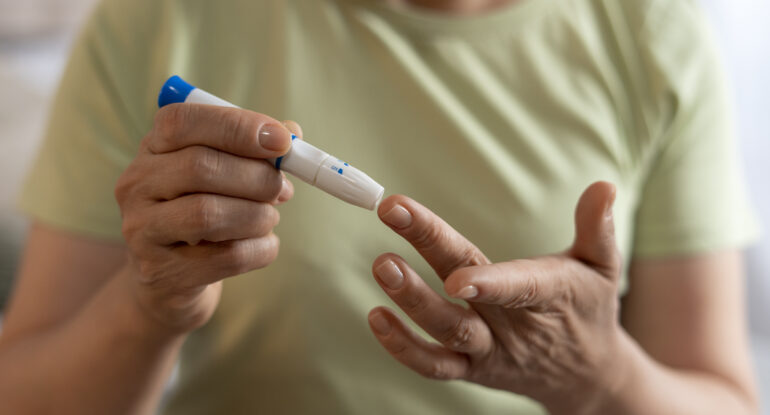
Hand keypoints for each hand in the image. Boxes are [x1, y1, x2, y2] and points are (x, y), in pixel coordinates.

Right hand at [115, 104, 300, 332]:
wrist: (171, 278)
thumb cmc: (206, 210)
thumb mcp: (224, 172)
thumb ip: (256, 148)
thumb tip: (292, 130)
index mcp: (153, 148)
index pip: (182, 122)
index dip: (237, 127)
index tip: (283, 141)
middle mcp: (136, 185)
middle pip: (200, 167)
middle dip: (258, 177)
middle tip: (284, 189)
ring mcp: (141, 230)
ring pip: (208, 214)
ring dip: (258, 215)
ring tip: (269, 218)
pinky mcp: (159, 272)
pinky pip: (226, 256)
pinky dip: (261, 249)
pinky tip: (264, 244)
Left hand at [368, 182, 626, 413]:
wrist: (586, 376)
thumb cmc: (589, 309)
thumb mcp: (603, 267)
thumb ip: (597, 228)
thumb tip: (603, 185)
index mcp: (548, 296)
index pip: (519, 288)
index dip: (490, 285)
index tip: (456, 277)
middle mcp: (513, 328)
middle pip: (468, 299)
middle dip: (427, 260)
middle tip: (391, 223)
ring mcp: (489, 352)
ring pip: (447, 333)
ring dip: (411, 303)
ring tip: (382, 266)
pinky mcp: (471, 369)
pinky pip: (435, 366)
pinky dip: (404, 347)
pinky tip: (377, 317)